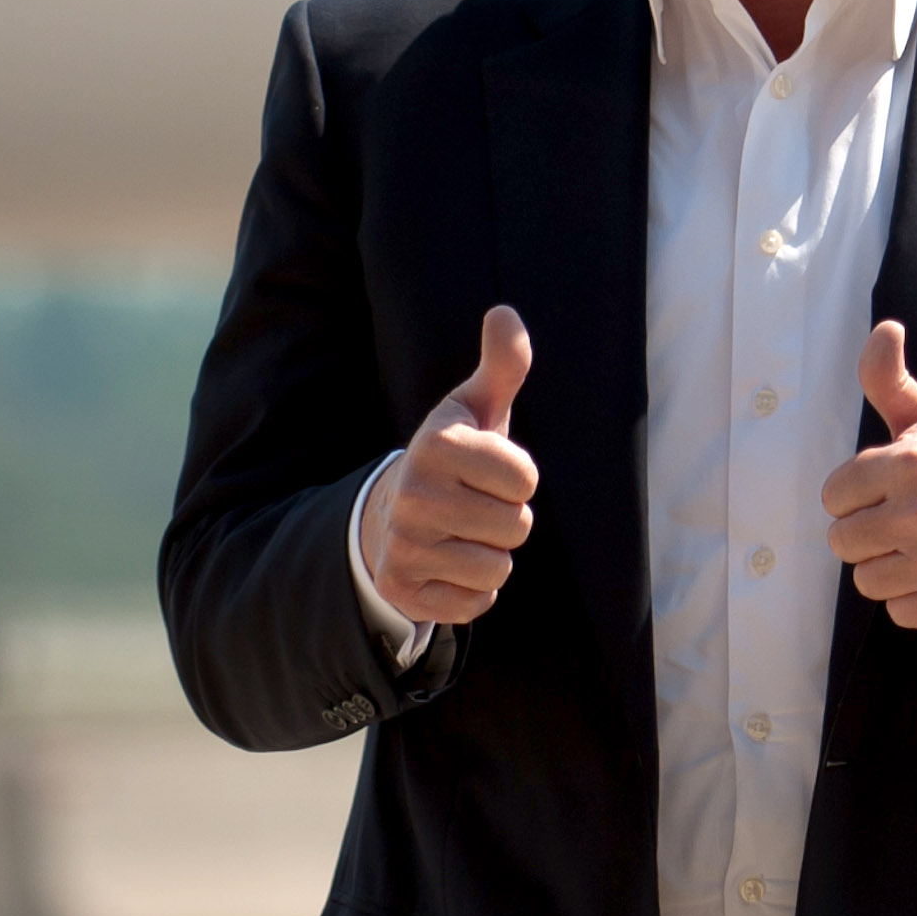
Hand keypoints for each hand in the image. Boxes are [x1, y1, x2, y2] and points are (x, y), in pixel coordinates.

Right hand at [366, 308, 540, 627]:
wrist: (390, 515)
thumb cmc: (453, 458)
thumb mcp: (476, 408)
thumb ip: (502, 364)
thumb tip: (505, 312)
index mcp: (437, 443)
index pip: (525, 478)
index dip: (518, 478)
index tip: (489, 471)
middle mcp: (414, 494)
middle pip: (517, 527)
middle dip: (507, 520)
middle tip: (474, 506)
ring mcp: (404, 545)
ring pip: (498, 568)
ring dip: (491, 556)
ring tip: (461, 534)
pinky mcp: (403, 590)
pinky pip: (476, 604)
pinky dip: (471, 590)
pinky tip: (448, 564)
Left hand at [820, 321, 916, 630]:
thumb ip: (890, 378)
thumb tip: (885, 328)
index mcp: (912, 462)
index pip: (834, 495)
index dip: (853, 496)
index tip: (881, 492)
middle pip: (843, 541)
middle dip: (864, 533)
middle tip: (898, 522)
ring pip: (866, 579)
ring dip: (885, 567)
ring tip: (916, 548)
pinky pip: (897, 610)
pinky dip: (912, 597)